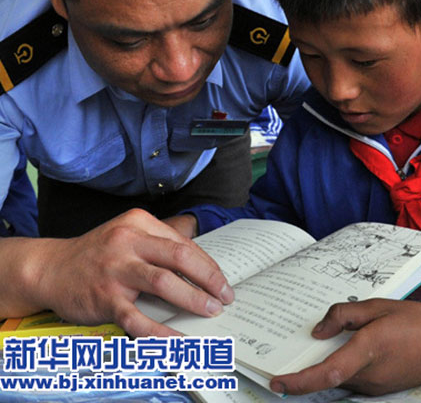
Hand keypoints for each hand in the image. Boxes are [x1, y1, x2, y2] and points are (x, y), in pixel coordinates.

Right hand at [5, 208, 232, 336]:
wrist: (51, 268)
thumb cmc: (97, 253)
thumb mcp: (127, 233)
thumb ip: (160, 240)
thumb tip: (199, 252)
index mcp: (139, 223)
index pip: (183, 243)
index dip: (207, 265)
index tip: (222, 281)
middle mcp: (128, 242)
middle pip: (180, 257)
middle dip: (209, 279)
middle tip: (225, 296)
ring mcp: (116, 270)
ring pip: (164, 283)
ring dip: (193, 299)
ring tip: (210, 311)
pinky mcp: (105, 298)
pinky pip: (137, 319)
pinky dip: (160, 332)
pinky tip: (177, 341)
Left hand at [270, 298, 420, 396]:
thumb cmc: (413, 320)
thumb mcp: (376, 306)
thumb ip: (343, 315)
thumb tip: (317, 332)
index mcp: (369, 349)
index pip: (329, 372)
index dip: (301, 381)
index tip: (279, 382)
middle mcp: (370, 375)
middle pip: (328, 377)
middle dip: (305, 368)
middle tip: (287, 354)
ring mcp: (376, 386)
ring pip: (338, 379)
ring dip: (323, 366)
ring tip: (314, 344)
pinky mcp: (379, 388)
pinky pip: (350, 379)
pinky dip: (338, 368)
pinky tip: (337, 349)